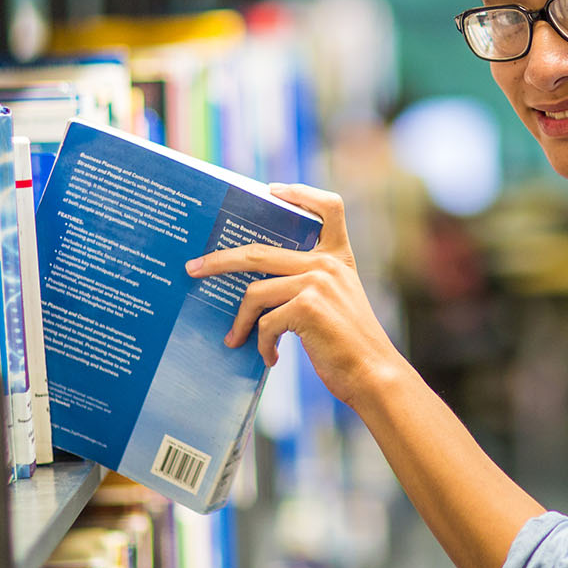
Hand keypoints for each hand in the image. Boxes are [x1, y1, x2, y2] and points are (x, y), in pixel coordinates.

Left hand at [184, 183, 400, 407]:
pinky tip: (270, 358)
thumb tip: (257, 286)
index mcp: (339, 258)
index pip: (330, 207)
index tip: (272, 192)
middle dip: (219, 260)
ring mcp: (317, 283)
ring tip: (235, 339)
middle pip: (260, 251)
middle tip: (193, 268)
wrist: (374, 375)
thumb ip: (312, 283)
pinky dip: (262, 343)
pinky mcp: (307, 307)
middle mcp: (328, 264)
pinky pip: (265, 322)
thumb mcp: (339, 301)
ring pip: (255, 292)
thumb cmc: (350, 345)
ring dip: (241, 321)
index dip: (301, 193)